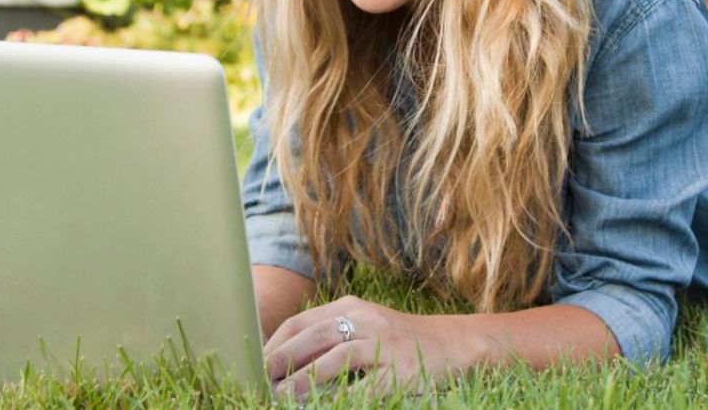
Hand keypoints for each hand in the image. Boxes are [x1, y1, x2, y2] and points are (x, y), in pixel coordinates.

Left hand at [264, 295, 478, 398]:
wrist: (453, 344)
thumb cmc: (398, 341)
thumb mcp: (364, 327)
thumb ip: (330, 338)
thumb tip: (283, 362)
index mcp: (351, 307)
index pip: (301, 322)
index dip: (275, 343)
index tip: (254, 363)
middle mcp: (365, 320)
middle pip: (313, 336)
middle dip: (281, 359)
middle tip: (260, 381)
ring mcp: (383, 345)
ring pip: (334, 359)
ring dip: (303, 380)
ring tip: (280, 397)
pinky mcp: (399, 372)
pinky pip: (363, 389)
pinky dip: (339, 400)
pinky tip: (321, 409)